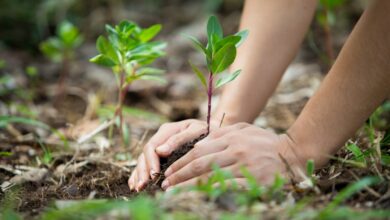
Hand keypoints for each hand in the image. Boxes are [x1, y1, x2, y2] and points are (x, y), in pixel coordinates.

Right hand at [128, 119, 216, 190]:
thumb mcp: (196, 131)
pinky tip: (134, 185)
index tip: (154, 175)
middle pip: (145, 155)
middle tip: (143, 186)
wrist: (213, 132)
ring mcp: (159, 146)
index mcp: (167, 130)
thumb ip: (179, 139)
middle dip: (143, 171)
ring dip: (139, 175)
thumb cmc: (206, 132)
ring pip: (143, 160)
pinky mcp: (160, 155)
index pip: (152, 147)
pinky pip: (145, 164)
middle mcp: (160, 138)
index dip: (151, 162)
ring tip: (138, 188)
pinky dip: (139, 174)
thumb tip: (160, 151)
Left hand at [161, 123, 307, 189]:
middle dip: (178, 174)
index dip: (181, 162)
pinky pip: (226, 187)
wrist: (294, 153)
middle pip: (199, 163)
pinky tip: (198, 198)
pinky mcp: (253, 180)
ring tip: (173, 193)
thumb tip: (200, 140)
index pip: (198, 150)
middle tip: (165, 184)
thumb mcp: (245, 129)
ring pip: (209, 176)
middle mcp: (235, 149)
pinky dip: (209, 193)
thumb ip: (223, 133)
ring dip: (188, 186)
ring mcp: (244, 164)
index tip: (168, 171)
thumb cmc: (267, 142)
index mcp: (231, 136)